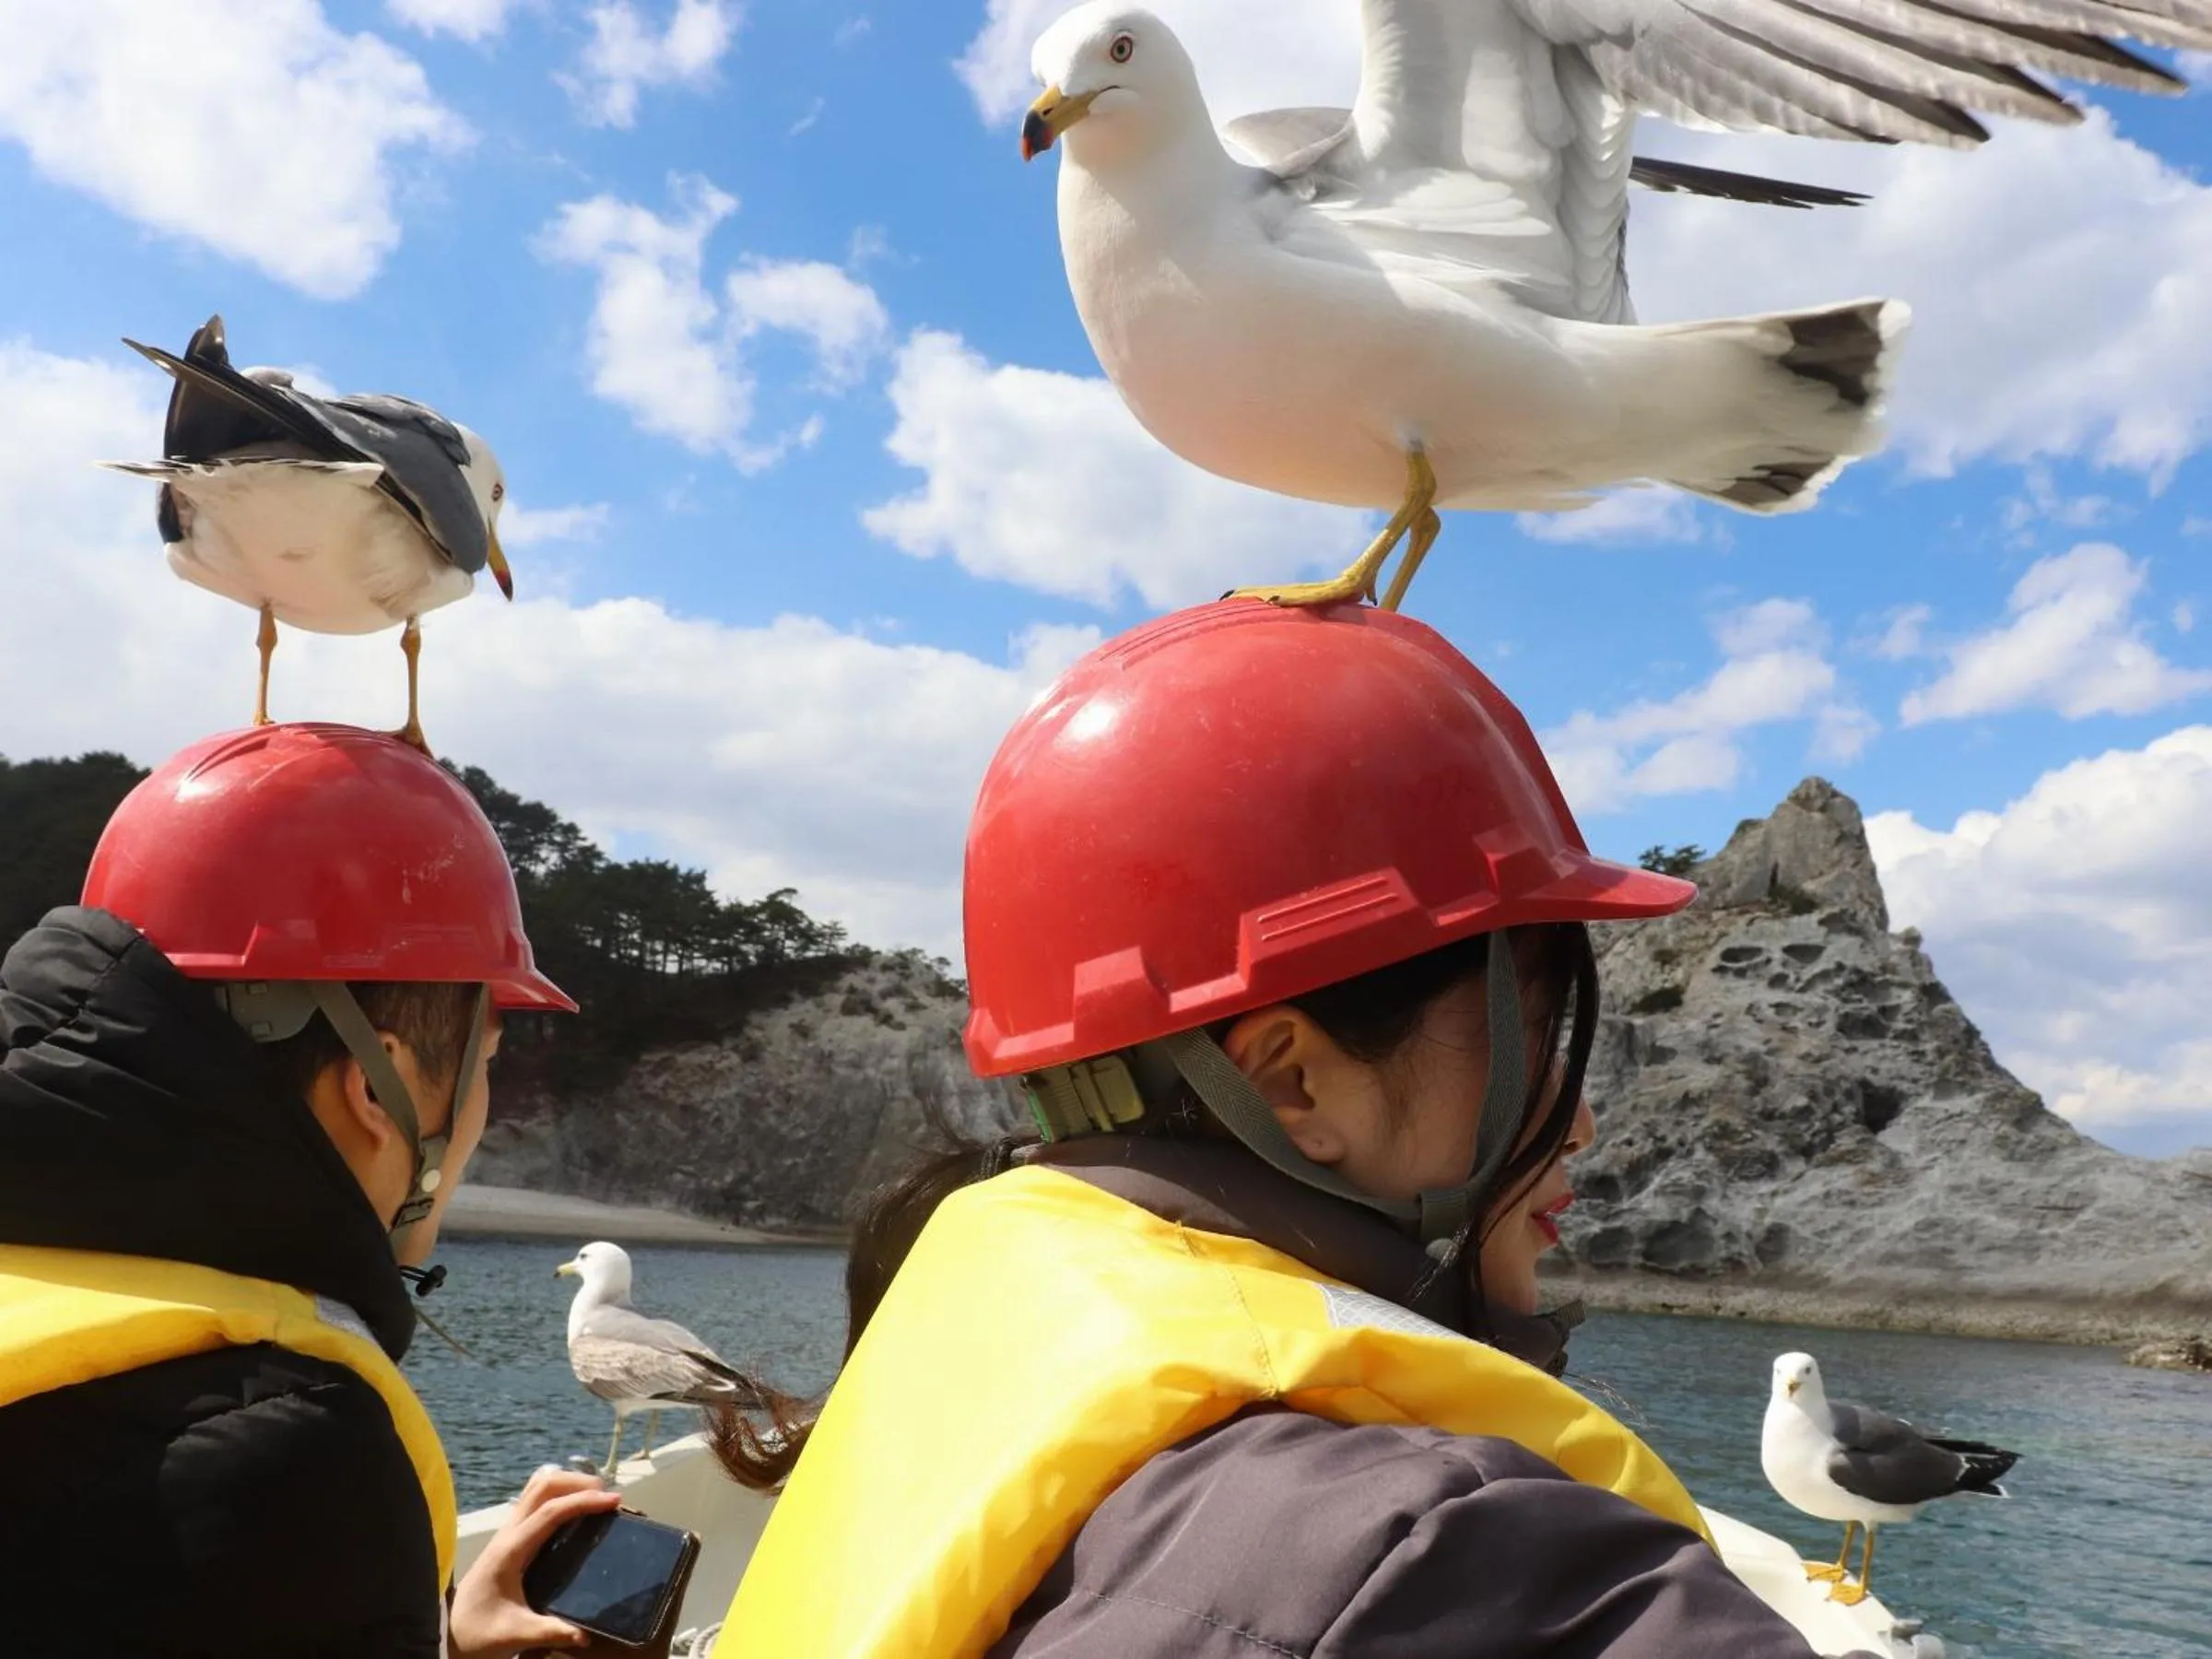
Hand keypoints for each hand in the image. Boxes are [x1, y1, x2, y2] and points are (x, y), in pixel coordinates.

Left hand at [448, 1467, 623, 1658]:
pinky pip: (536, 1501)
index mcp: (510, 1550)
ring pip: (537, 1488)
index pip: (550, 1511)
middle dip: (577, 1482)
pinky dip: (560, 1494)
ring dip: (568, 1484)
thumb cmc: (480, 1633)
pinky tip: (576, 1511)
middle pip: (542, 1486)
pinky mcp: (511, 1537)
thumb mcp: (515, 1635)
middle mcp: (508, 1533)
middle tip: (607, 1497)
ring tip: (596, 1498)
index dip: (582, 1501)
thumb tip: (585, 1634)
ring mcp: (508, 1531)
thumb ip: (549, 1632)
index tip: (613, 1501)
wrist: (451, 1632)